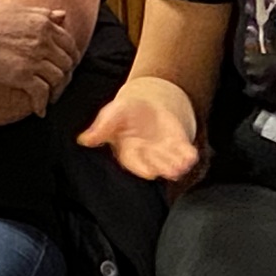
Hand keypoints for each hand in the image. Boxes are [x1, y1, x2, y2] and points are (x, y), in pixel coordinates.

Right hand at [0, 3, 76, 115]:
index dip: (69, 58)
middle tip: (58, 85)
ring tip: (49, 97)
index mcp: (45, 24)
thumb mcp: (20, 10)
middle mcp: (44, 41)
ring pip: (58, 78)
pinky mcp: (22, 75)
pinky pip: (42, 93)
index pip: (69, 44)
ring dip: (56, 91)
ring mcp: (34, 58)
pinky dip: (42, 103)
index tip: (64, 67)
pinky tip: (39, 110)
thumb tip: (64, 15)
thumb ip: (44, 14)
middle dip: (65, 75)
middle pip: (66, 63)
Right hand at [78, 88, 197, 180]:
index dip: (142, 167)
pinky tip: (192, 155)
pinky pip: (184, 154)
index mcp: (129, 153)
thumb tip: (84, 139)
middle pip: (155, 164)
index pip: (135, 163)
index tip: (149, 172)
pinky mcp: (179, 145)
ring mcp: (164, 153)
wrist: (149, 103)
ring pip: (171, 162)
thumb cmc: (127, 111)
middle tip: (171, 169)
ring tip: (183, 164)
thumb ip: (102, 127)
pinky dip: (189, 156)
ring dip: (177, 164)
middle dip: (163, 166)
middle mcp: (147, 156)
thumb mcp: (114, 114)